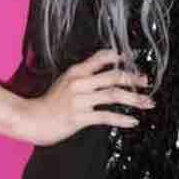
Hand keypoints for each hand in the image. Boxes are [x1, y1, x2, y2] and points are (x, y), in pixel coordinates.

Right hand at [17, 48, 154, 146]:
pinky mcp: (79, 117)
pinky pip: (106, 116)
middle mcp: (79, 83)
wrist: (31, 119)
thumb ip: (84, 75)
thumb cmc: (49, 102)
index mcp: (76, 72)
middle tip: (146, 82)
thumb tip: (105, 71)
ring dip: (134, 99)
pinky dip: (122, 119)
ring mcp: (79, 100)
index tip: (132, 60)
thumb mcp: (65, 81)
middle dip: (133, 79)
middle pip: (113, 76)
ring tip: (147, 102)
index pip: (100, 58)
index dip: (118, 57)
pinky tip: (133, 121)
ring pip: (113, 95)